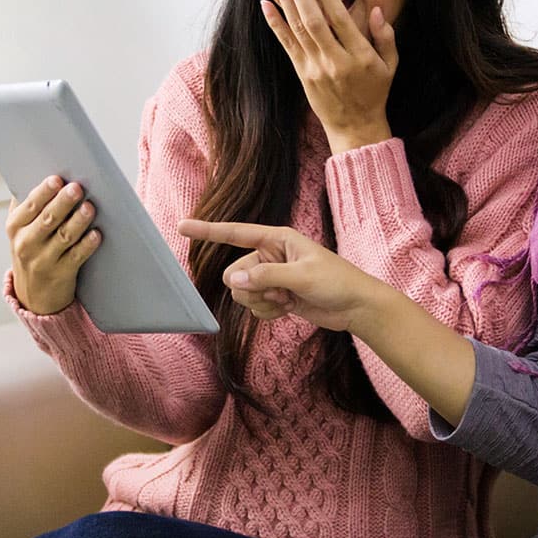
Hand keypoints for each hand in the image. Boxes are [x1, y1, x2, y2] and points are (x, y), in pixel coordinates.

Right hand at [6, 175, 102, 314]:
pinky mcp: (61, 274)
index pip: (29, 206)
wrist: (33, 294)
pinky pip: (76, 256)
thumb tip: (54, 178)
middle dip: (62, 202)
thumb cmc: (31, 251)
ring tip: (89, 207)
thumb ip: (31, 206)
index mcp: (15, 227)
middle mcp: (26, 243)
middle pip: (47, 219)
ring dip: (77, 221)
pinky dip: (87, 244)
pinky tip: (96, 234)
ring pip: (63, 236)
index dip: (43, 192)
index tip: (56, 179)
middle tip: (77, 188)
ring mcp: (43, 260)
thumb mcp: (22, 230)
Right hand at [176, 219, 388, 331]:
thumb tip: (234, 282)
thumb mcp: (302, 276)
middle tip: (280, 291)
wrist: (355, 307)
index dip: (208, 230)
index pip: (235, 233)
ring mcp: (271, 277)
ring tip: (288, 299)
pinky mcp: (274, 295)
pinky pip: (254, 307)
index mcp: (276, 239)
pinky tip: (288, 308)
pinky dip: (268, 311)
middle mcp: (269, 255)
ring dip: (261, 302)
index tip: (182, 227)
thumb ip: (266, 277)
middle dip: (252, 288)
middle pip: (234, 274)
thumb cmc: (336, 282)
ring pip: (241, 293)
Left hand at [262, 0, 397, 153]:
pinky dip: (276, 24)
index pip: (339, 19)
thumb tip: (377, 10)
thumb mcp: (390, 66)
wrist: (355, 126)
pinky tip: (266, 5)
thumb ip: (386, 37)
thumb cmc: (374, 92)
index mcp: (359, 56)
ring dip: (286, 1)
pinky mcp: (302, 73)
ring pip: (298, 29)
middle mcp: (335, 61)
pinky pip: (287, 45)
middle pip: (313, 21)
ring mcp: (315, 68)